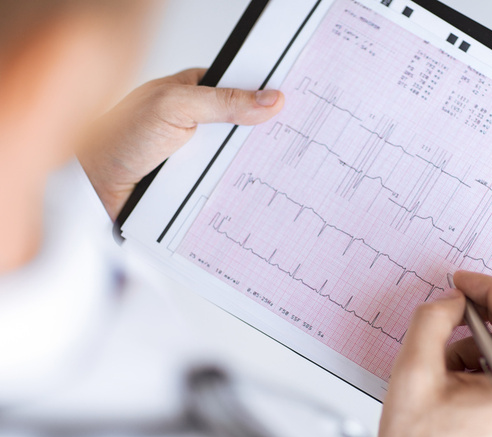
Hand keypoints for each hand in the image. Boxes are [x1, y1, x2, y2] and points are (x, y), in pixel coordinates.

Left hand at [77, 68, 284, 219]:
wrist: (94, 186)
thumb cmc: (118, 136)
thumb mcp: (175, 107)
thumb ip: (222, 101)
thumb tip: (269, 99)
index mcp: (196, 91)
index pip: (243, 88)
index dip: (268, 96)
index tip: (295, 105)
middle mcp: (200, 121)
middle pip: (246, 127)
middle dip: (264, 137)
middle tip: (292, 143)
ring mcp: (199, 152)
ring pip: (238, 159)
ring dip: (250, 167)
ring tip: (278, 172)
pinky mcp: (196, 181)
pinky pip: (225, 184)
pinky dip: (235, 189)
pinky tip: (250, 192)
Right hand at [378, 271, 491, 436]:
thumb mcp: (413, 372)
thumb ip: (432, 321)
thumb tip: (453, 300)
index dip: (491, 289)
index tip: (463, 282)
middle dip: (488, 313)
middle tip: (455, 307)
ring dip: (482, 341)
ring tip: (445, 363)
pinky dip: (485, 361)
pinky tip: (454, 379)